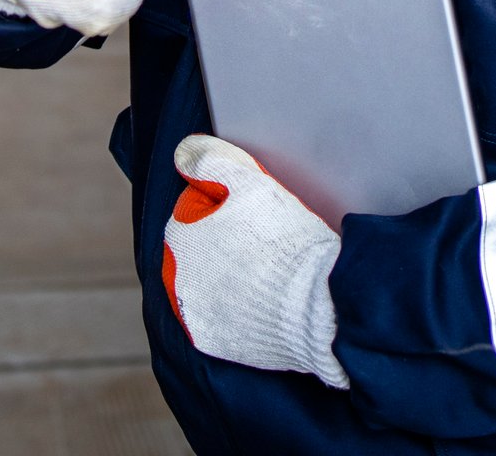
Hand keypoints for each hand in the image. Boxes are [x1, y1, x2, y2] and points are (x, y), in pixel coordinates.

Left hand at [162, 135, 347, 388]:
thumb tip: (184, 152)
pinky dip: (236, 306)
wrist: (318, 304)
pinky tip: (263, 296)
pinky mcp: (216, 343)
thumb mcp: (249, 183)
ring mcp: (195, 317)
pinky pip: (221, 316)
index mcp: (180, 240)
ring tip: (266, 268)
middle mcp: (177, 282)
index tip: (255, 211)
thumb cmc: (285, 240)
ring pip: (208, 282)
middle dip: (223, 240)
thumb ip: (210, 161)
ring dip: (228, 273)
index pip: (194, 210)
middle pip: (199, 248)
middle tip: (263, 239)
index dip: (227, 204)